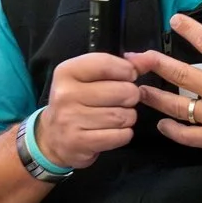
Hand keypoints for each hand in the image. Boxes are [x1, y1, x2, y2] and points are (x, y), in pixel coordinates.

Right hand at [32, 52, 141, 170]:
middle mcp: (65, 94)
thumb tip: (149, 60)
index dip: (126, 71)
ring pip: (123, 116)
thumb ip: (122, 66)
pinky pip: (120, 136)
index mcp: (67, 72)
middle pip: (123, 91)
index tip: (125, 78)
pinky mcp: (79, 142)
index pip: (107, 64)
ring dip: (127, 117)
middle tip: (121, 101)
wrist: (52, 137)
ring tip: (116, 117)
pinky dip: (123, 134)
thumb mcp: (91, 78)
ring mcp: (70, 119)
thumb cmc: (76, 102)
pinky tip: (112, 132)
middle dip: (130, 97)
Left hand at [129, 14, 201, 168]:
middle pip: (182, 74)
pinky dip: (173, 131)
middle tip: (137, 59)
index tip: (174, 20)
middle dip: (157, 64)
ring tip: (138, 91)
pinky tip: (160, 125)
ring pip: (178, 106)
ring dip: (156, 98)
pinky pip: (189, 136)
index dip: (189, 29)